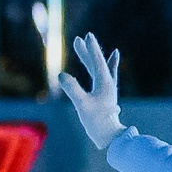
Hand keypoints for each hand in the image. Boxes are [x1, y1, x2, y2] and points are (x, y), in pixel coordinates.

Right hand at [55, 33, 127, 148]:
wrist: (109, 135)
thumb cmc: (96, 121)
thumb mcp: (82, 104)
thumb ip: (72, 89)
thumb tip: (61, 74)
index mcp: (104, 83)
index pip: (97, 61)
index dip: (91, 49)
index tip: (87, 36)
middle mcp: (107, 83)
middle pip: (96, 63)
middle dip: (87, 51)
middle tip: (78, 39)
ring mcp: (107, 89)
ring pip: (98, 68)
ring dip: (90, 58)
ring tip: (84, 45)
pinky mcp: (105, 94)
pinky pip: (104, 75)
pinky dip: (104, 66)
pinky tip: (109, 60)